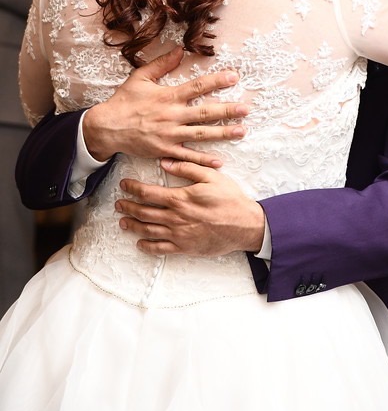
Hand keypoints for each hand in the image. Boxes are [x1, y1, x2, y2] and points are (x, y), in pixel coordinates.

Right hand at [83, 47, 248, 166]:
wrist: (107, 128)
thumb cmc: (124, 101)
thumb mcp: (141, 77)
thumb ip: (162, 64)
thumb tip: (180, 49)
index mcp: (168, 96)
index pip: (197, 86)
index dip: (217, 81)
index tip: (234, 77)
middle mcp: (172, 115)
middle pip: (205, 112)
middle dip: (227, 110)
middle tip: (246, 109)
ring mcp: (170, 135)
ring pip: (201, 134)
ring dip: (223, 133)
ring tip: (241, 131)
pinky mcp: (165, 150)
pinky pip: (187, 156)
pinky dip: (203, 160)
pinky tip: (219, 162)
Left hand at [115, 160, 265, 255]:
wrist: (245, 225)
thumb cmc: (229, 199)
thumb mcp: (211, 176)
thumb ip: (187, 167)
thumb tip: (165, 161)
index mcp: (180, 198)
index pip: (148, 193)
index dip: (133, 188)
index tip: (124, 185)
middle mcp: (175, 217)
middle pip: (143, 212)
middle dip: (127, 207)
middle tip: (119, 203)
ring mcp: (178, 234)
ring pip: (148, 230)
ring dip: (132, 225)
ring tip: (123, 222)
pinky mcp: (184, 248)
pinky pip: (160, 249)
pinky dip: (147, 246)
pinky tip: (140, 243)